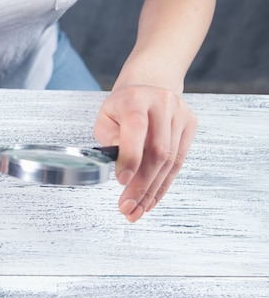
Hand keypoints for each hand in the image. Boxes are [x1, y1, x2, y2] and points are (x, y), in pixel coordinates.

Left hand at [94, 85, 196, 222]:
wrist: (148, 87)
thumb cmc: (122, 107)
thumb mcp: (106, 118)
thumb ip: (109, 140)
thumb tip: (120, 167)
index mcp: (135, 99)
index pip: (137, 128)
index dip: (131, 157)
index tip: (122, 182)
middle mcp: (162, 103)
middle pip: (156, 151)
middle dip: (141, 185)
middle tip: (127, 208)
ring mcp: (180, 114)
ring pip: (169, 161)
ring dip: (152, 191)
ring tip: (137, 210)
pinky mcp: (190, 126)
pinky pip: (178, 163)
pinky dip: (163, 185)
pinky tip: (151, 200)